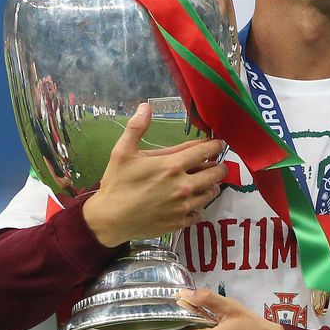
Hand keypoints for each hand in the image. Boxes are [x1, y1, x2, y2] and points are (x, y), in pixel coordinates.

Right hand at [82, 103, 227, 246]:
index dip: (215, 146)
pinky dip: (198, 208)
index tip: (219, 144)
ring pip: (209, 194)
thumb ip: (136, 128)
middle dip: (219, 167)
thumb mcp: (122, 152)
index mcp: (172, 166)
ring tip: (207, 184)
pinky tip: (192, 205)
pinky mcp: (179, 222)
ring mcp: (183, 206)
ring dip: (211, 187)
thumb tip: (146, 106)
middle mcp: (184, 186)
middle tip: (218, 165)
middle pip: (215, 174)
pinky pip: (199, 214)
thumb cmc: (117, 183)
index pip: (205, 152)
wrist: (109, 219)